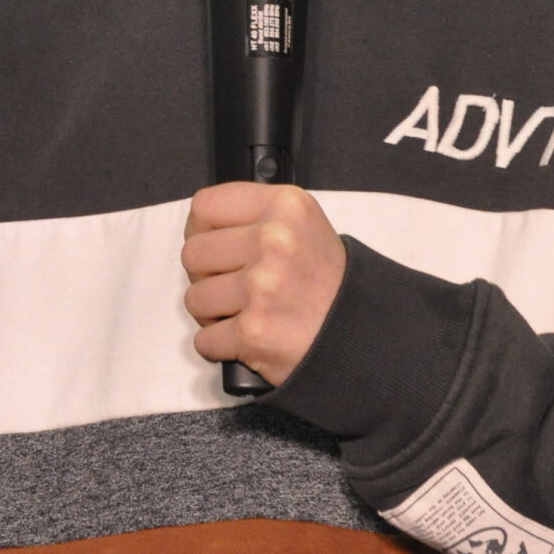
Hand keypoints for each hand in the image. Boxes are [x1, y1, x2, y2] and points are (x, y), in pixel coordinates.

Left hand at [180, 182, 347, 386]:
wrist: (362, 333)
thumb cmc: (328, 282)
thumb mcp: (303, 225)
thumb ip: (257, 216)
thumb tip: (201, 229)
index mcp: (285, 206)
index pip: (205, 206)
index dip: (201, 231)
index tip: (214, 246)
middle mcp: (274, 240)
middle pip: (192, 254)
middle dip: (206, 276)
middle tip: (234, 286)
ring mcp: (262, 287)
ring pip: (194, 298)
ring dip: (212, 313)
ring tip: (244, 313)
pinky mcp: (253, 332)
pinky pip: (204, 340)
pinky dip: (220, 346)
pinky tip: (246, 338)